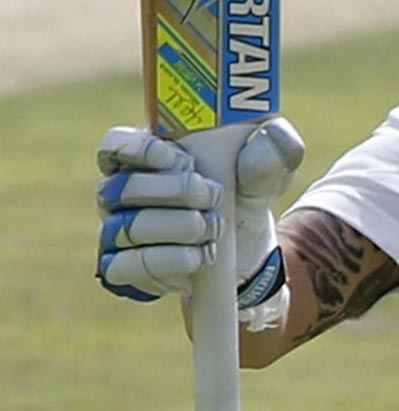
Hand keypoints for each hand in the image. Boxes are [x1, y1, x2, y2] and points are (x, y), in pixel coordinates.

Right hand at [96, 119, 306, 320]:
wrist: (248, 245)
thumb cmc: (245, 191)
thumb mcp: (269, 168)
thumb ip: (273, 149)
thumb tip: (264, 141)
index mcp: (145, 157)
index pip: (115, 145)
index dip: (138, 149)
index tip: (181, 159)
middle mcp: (120, 194)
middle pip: (119, 188)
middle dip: (173, 191)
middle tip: (214, 196)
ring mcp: (117, 232)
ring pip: (125, 228)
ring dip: (177, 227)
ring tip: (216, 228)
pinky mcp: (125, 269)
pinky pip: (126, 266)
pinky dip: (168, 261)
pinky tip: (201, 256)